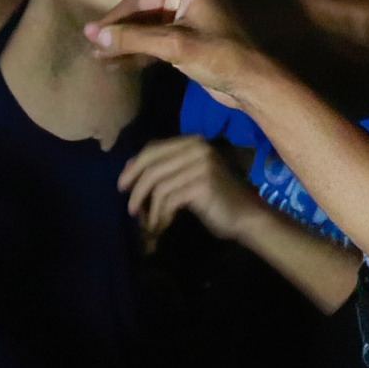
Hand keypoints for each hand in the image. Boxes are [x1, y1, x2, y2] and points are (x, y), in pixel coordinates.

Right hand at [85, 0, 280, 105]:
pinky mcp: (180, 34)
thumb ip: (135, 39)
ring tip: (93, 45)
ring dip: (120, 25)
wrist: (249, 88)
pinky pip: (147, 34)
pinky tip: (107, 61)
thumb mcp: (178, 46)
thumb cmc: (224, 56)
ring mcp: (183, 10)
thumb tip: (95, 35)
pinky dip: (129, 46)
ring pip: (142, 8)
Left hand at [119, 134, 272, 249]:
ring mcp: (201, 165)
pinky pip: (169, 199)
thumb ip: (165, 169)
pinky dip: (160, 215)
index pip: (153, 148)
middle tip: (130, 207)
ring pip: (158, 184)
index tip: (122, 185)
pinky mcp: (202, 184)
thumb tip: (128, 168)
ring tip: (145, 221)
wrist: (245, 216)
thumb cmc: (215, 199)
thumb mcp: (187, 178)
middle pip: (152, 164)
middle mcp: (197, 148)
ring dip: (147, 206)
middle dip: (135, 187)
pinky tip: (161, 225)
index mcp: (193, 142)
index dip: (134, 166)